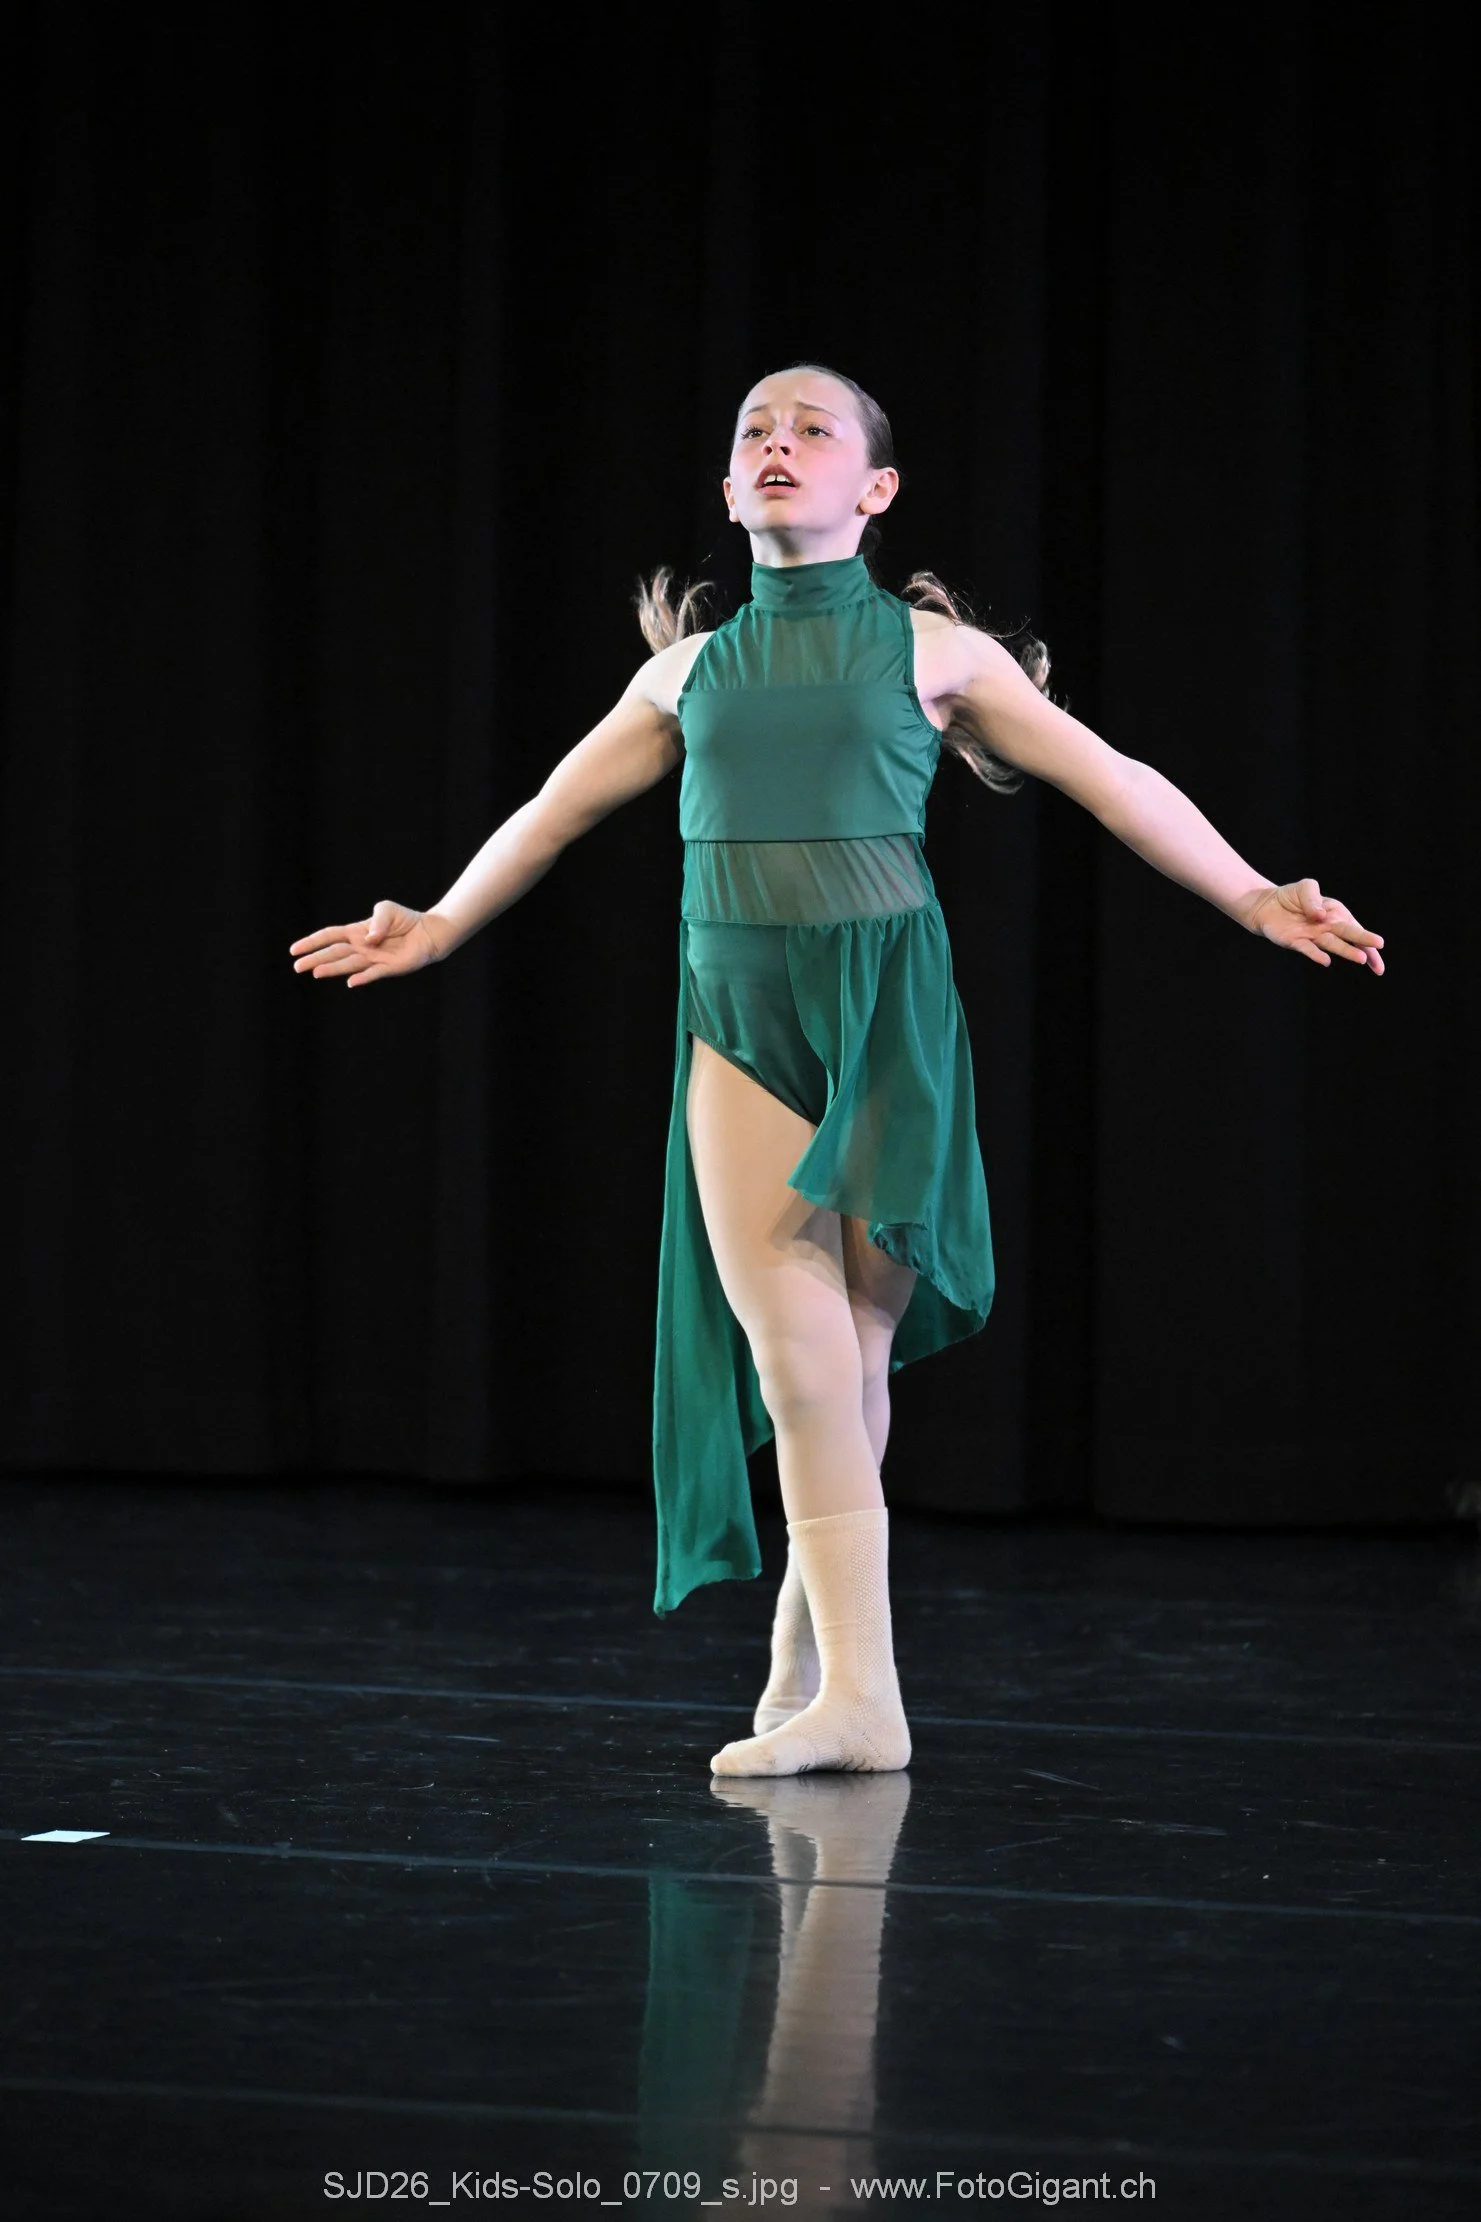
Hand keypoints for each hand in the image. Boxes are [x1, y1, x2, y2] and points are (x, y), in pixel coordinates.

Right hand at [288, 899, 441, 987]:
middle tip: (298, 966)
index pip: (330, 936)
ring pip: (348, 965)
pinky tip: (351, 982)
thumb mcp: (386, 909)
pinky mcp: (388, 968)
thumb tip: (369, 940)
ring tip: (316, 973)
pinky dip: (362, 978)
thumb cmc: (405, 920)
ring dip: (332, 969)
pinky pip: (372, 974)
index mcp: (357, 932)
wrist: (427, 933)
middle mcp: (361, 947)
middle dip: (315, 958)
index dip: (312, 942)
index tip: (295, 949)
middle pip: (334, 953)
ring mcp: (374, 959)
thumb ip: (376, 921)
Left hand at [1245, 878, 1384, 973]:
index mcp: (1335, 913)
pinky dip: (1317, 955)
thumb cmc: (1291, 896)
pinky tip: (1326, 961)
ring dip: (1347, 951)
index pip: (1354, 926)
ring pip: (1333, 945)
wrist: (1266, 905)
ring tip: (1361, 959)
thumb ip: (1313, 898)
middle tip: (1377, 960)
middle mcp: (1327, 927)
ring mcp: (1312, 936)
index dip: (1367, 938)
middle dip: (1364, 945)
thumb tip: (1321, 915)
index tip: (1379, 945)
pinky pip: (1308, 949)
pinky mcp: (1296, 942)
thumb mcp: (1305, 887)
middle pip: (1349, 937)